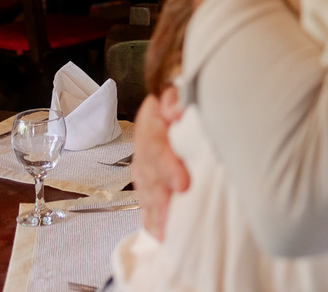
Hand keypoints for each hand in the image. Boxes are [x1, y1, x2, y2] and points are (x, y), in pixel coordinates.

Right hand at [133, 88, 188, 239]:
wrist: (177, 100)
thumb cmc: (183, 98)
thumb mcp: (180, 91)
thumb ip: (175, 99)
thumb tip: (175, 109)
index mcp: (152, 121)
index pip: (155, 145)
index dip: (167, 167)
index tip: (183, 185)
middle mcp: (145, 145)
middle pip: (148, 175)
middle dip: (161, 200)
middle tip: (173, 221)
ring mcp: (144, 164)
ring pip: (145, 192)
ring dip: (156, 214)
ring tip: (166, 235)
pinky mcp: (149, 178)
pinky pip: (146, 200)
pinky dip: (152, 218)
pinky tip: (159, 234)